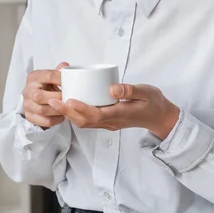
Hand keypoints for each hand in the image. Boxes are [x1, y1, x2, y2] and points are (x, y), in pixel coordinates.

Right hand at [22, 62, 69, 128]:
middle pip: (39, 96)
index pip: (48, 76)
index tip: (71, 83)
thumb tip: (65, 66)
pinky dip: (55, 120)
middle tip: (68, 98)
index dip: (61, 80)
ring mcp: (26, 104)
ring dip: (57, 110)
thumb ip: (59, 71)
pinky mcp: (29, 116)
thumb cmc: (47, 85)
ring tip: (67, 108)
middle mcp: (27, 90)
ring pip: (41, 110)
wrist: (37, 97)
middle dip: (57, 98)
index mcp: (33, 77)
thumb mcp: (52, 76)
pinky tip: (62, 116)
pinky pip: (43, 121)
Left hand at [49, 83, 179, 139]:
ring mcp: (110, 124)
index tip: (67, 99)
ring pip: (85, 123)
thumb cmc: (154, 102)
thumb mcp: (146, 92)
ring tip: (56, 102)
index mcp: (120, 114)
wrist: (160, 117)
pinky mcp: (108, 122)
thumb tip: (111, 88)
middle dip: (67, 112)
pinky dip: (77, 114)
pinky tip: (70, 105)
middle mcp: (112, 122)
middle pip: (85, 120)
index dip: (80, 108)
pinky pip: (89, 121)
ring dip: (69, 114)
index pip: (96, 114)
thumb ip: (130, 90)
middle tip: (52, 100)